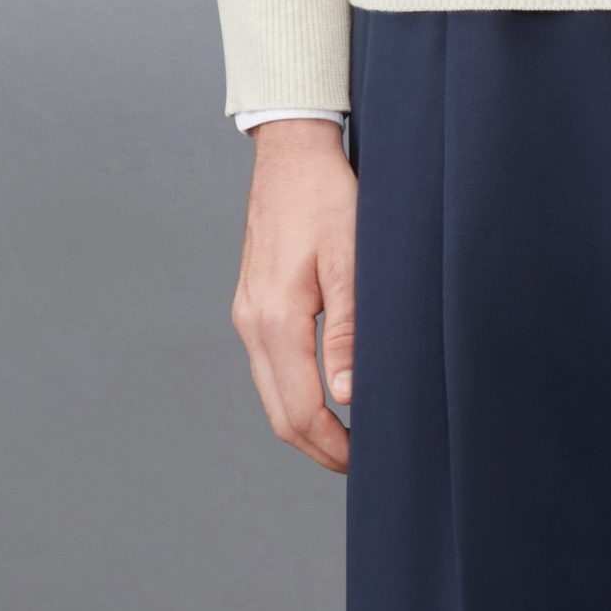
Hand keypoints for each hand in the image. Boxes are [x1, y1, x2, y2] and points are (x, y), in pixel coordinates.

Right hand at [230, 119, 357, 471]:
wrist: (291, 151)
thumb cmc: (326, 196)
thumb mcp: (351, 259)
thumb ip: (348, 330)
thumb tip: (349, 395)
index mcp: (276, 318)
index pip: (299, 410)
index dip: (331, 445)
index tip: (363, 459)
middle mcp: (252, 323)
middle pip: (278, 413)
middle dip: (316, 445)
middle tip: (358, 459)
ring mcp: (246, 312)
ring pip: (270, 392)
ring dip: (303, 420)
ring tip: (346, 431)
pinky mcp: (252, 301)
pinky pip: (268, 364)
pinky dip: (292, 390)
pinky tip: (322, 388)